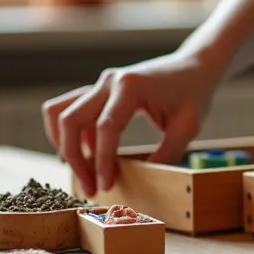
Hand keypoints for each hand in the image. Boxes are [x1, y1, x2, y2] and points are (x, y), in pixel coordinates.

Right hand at [42, 52, 224, 196]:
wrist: (193, 66)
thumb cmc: (194, 94)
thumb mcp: (188, 127)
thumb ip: (167, 153)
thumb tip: (144, 182)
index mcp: (132, 86)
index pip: (106, 127)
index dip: (102, 161)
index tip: (104, 186)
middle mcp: (109, 81)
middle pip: (71, 119)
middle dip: (74, 158)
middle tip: (89, 187)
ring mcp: (101, 83)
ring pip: (60, 111)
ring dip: (63, 144)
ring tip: (82, 171)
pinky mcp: (98, 90)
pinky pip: (69, 109)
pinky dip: (71, 133)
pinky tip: (90, 153)